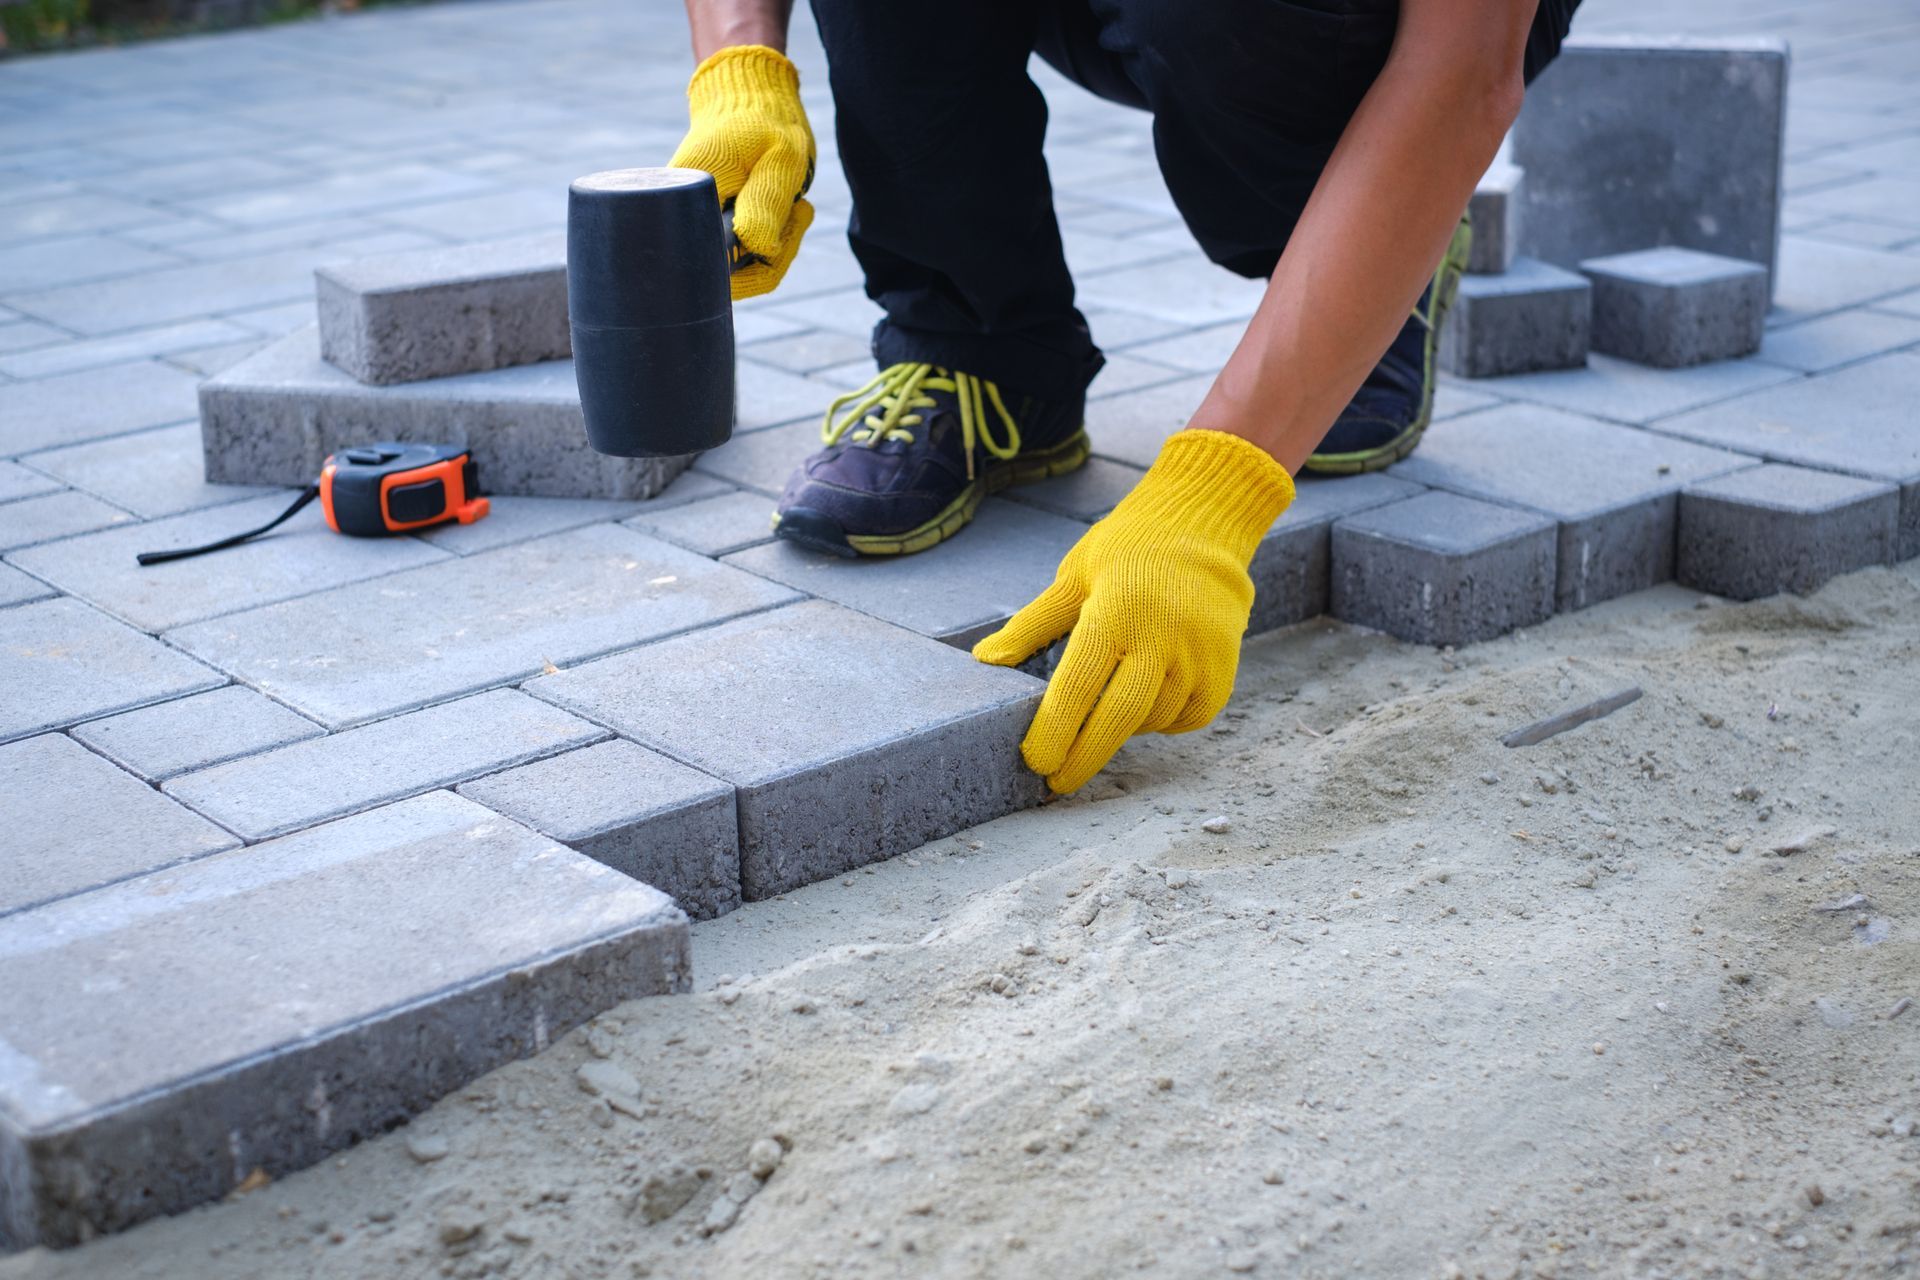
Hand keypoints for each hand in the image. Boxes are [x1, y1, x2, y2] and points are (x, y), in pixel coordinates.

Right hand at [668, 44, 815, 299]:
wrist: (753, 102)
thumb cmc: (765, 124)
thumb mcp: (777, 159)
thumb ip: (765, 202)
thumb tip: (757, 248)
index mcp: (685, 200)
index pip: (710, 266)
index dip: (750, 272)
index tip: (784, 232)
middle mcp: (684, 220)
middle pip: (730, 276)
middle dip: (774, 255)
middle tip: (799, 212)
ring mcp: (700, 228)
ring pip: (744, 270)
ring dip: (781, 247)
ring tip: (798, 208)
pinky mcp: (717, 231)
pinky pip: (750, 258)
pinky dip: (777, 242)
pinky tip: (793, 212)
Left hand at [973, 430, 1295, 793]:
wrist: (1204, 526)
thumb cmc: (1126, 551)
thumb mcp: (1073, 577)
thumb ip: (1032, 625)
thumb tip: (986, 660)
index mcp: (1117, 611)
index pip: (1079, 684)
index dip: (1055, 729)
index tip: (1036, 761)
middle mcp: (1163, 637)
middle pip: (1119, 717)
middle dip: (1084, 756)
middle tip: (1057, 782)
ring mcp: (1198, 657)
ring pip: (1151, 720)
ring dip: (1121, 729)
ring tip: (1103, 711)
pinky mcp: (1223, 671)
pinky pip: (1185, 717)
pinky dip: (1160, 720)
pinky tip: (1146, 700)